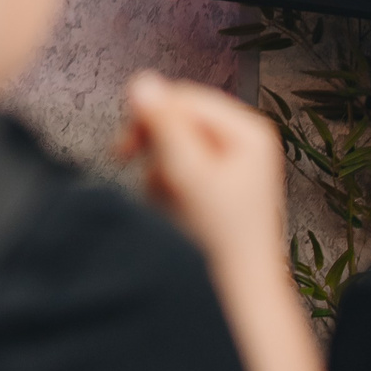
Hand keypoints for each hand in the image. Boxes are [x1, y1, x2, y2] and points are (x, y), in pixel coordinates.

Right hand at [117, 73, 287, 267]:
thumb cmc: (218, 238)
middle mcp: (244, 139)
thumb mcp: (187, 176)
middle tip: (128, 164)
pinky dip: (166, 182)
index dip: (150, 115)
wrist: (235, 289)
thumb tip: (140, 81)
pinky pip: (178, 164)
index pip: (185, 98)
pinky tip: (170, 206)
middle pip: (180, 116)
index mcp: (248, 131)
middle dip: (154, 144)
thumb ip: (163, 127)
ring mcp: (232, 159)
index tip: (123, 149)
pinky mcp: (217, 179)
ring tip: (163, 198)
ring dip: (157, 166)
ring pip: (174, 140)